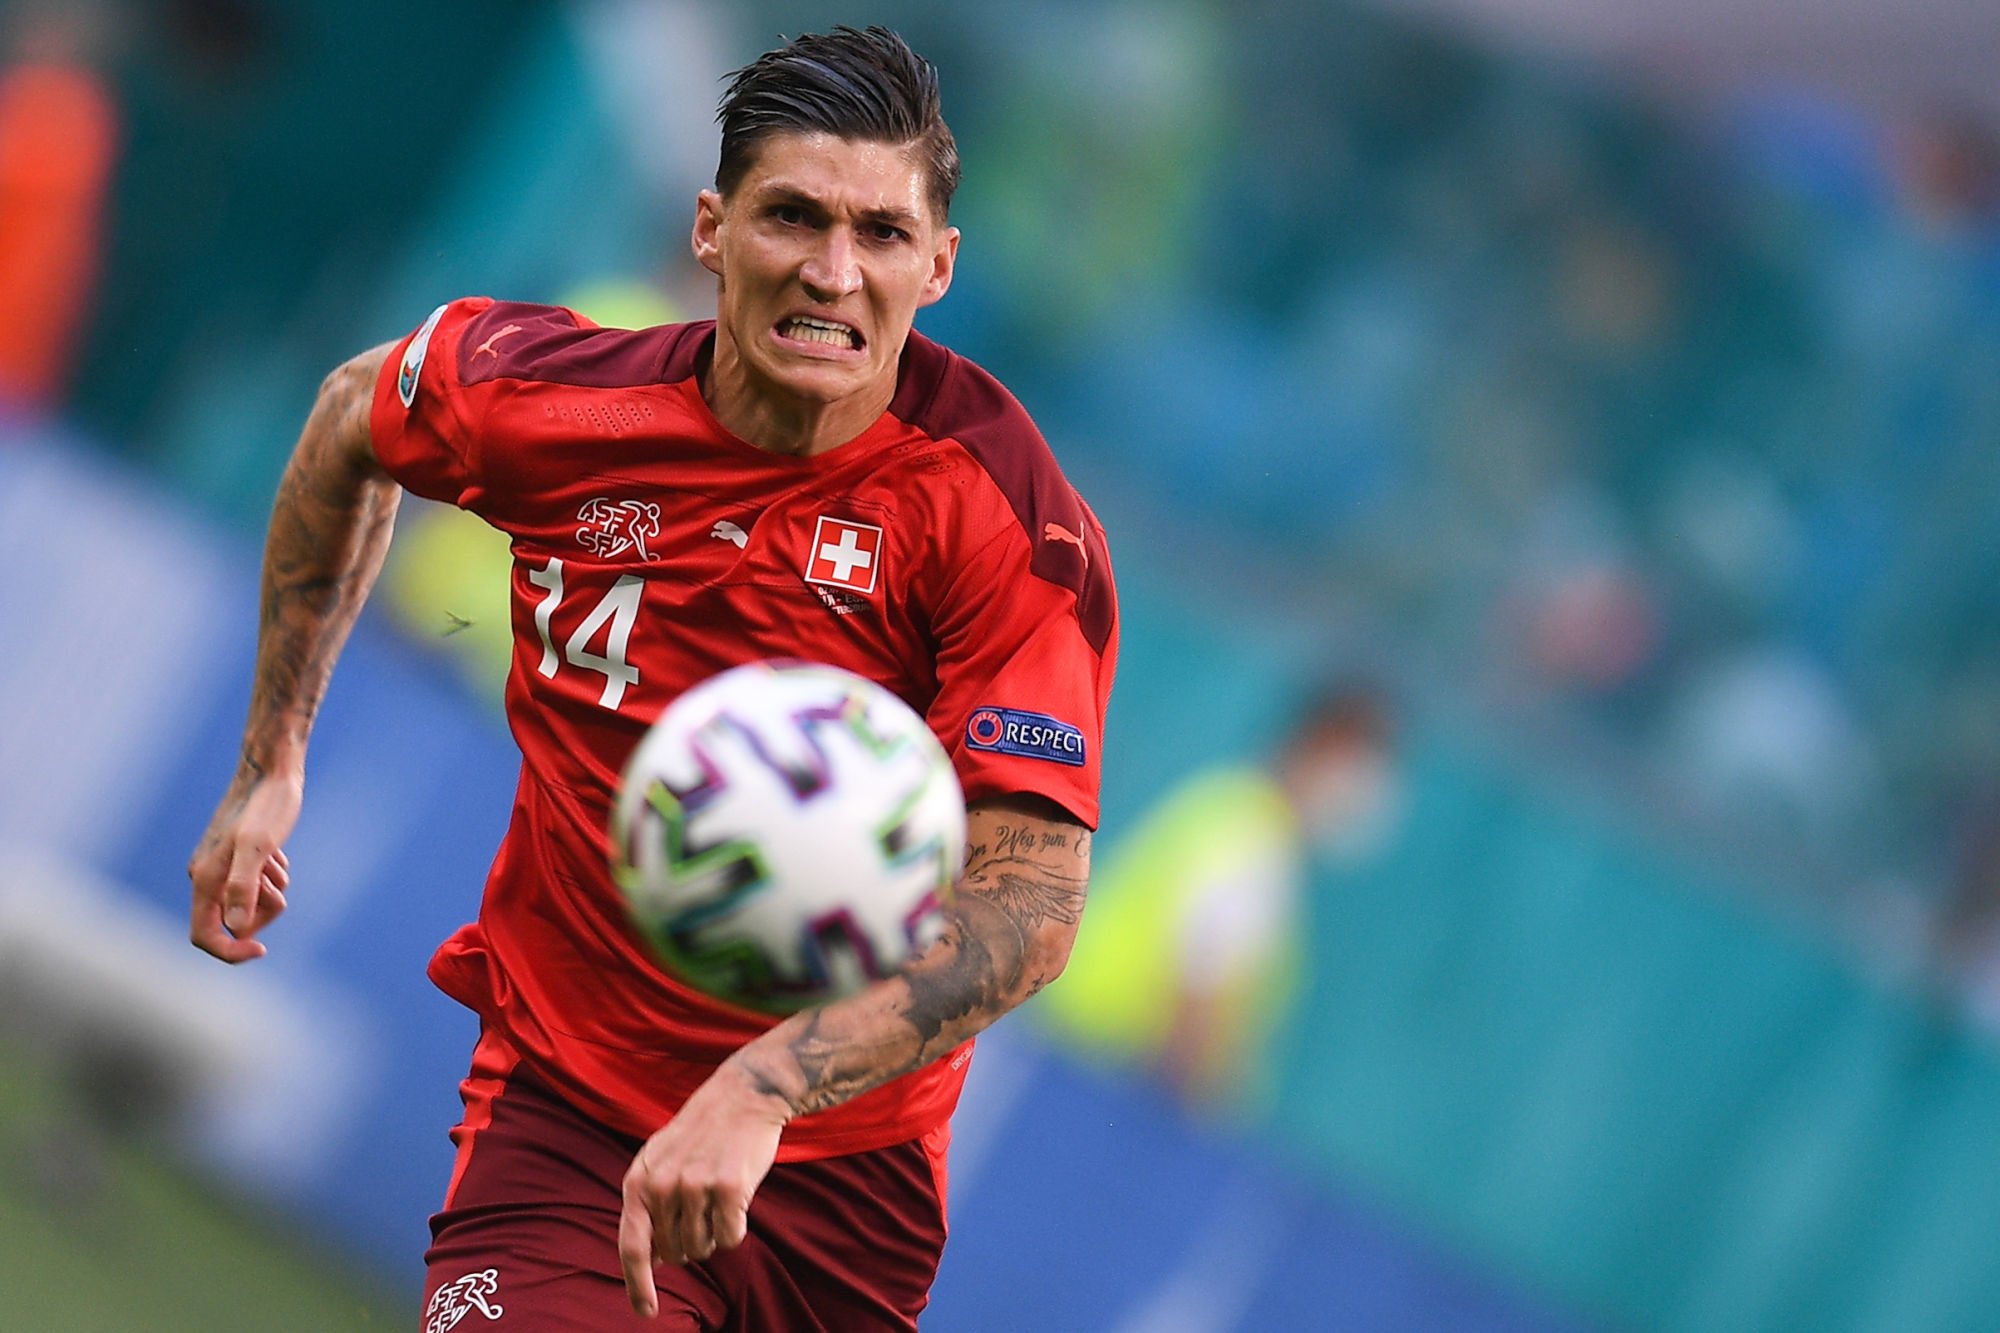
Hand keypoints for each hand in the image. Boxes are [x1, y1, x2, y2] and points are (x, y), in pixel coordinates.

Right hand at [187, 772, 301, 962]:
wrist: (272, 771)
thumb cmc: (267, 806)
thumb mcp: (258, 846)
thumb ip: (243, 886)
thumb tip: (234, 928)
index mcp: (204, 879)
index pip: (204, 936)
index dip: (231, 951)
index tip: (262, 950)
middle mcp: (207, 876)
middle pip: (233, 923)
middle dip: (261, 910)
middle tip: (274, 881)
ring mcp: (223, 867)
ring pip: (251, 904)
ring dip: (270, 891)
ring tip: (274, 860)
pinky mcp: (240, 858)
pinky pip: (260, 887)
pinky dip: (273, 877)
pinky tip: (276, 853)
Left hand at [618, 1058, 791, 1316]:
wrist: (743, 1096)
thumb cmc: (702, 1134)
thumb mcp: (660, 1162)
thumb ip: (648, 1207)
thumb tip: (651, 1260)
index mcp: (639, 1180)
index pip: (632, 1247)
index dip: (637, 1285)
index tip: (646, 1312)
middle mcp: (662, 1185)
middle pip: (675, 1253)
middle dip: (691, 1242)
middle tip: (703, 1208)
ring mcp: (695, 1186)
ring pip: (704, 1248)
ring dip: (714, 1234)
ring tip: (718, 1197)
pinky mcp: (729, 1188)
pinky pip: (731, 1238)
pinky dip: (737, 1227)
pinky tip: (738, 1195)